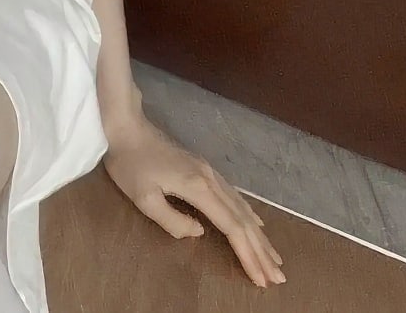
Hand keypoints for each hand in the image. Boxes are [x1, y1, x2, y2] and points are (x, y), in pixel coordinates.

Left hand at [103, 112, 284, 287]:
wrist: (126, 126)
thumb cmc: (130, 163)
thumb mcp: (144, 198)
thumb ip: (173, 221)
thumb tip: (199, 232)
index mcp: (198, 189)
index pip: (231, 227)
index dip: (248, 254)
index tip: (262, 279)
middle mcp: (211, 180)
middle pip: (243, 220)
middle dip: (261, 250)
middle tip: (279, 276)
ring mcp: (209, 172)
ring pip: (241, 207)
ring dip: (259, 235)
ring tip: (274, 257)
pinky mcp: (203, 168)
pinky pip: (234, 195)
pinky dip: (249, 214)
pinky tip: (256, 223)